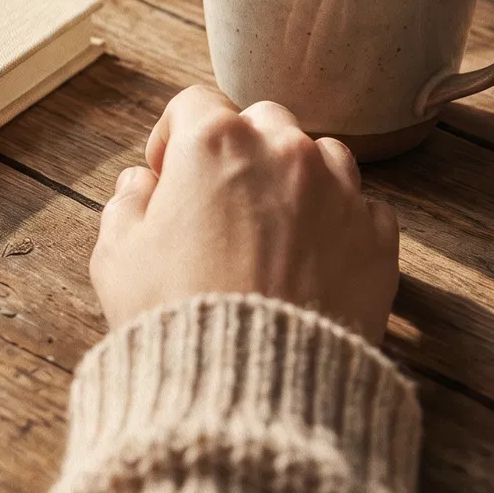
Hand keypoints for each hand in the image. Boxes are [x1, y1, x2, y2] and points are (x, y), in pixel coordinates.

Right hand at [89, 85, 398, 342]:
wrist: (252, 388)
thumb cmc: (174, 318)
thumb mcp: (116, 258)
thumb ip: (125, 205)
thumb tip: (141, 185)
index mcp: (212, 143)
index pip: (192, 104)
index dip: (173, 137)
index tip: (168, 175)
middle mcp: (283, 151)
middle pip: (262, 120)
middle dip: (239, 151)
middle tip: (221, 204)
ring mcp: (338, 190)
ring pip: (320, 155)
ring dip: (295, 178)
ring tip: (273, 232)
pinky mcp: (377, 236)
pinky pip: (361, 208)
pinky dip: (338, 224)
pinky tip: (311, 262)